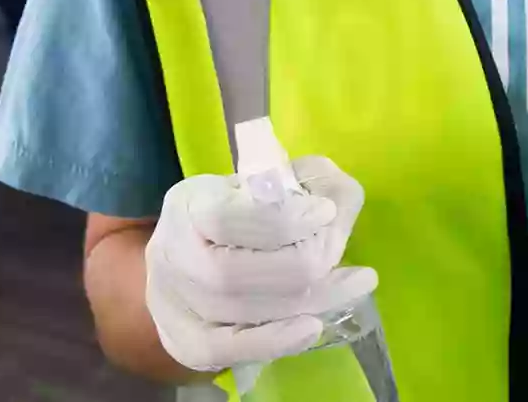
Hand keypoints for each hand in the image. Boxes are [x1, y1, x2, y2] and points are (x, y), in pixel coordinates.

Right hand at [146, 156, 377, 373]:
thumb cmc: (242, 206)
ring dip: (308, 300)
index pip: (232, 217)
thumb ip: (311, 180)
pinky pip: (231, 350)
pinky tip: (314, 326)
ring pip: (243, 311)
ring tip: (354, 285)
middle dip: (304, 264)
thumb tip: (336, 204)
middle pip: (239, 272)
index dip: (284, 218)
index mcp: (190, 204)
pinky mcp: (186, 343)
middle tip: (348, 258)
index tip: (327, 211)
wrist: (190, 255)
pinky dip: (276, 340)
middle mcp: (173, 254)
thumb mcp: (275, 176)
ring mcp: (174, 304)